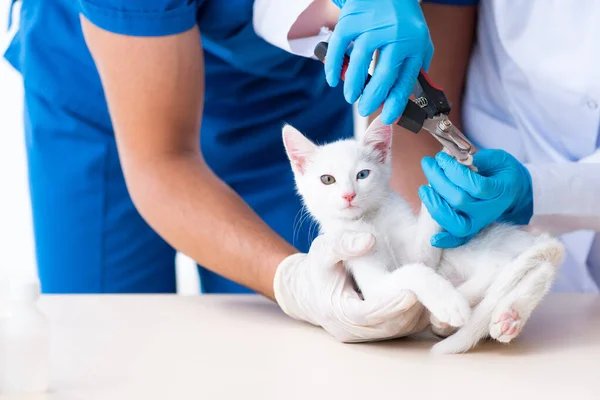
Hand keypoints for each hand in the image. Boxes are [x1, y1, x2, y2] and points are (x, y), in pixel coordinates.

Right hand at [274, 231, 426, 341]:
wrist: (309, 291)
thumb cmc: (317, 269)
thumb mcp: (322, 250)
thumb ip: (342, 244)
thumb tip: (369, 240)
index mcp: (337, 311)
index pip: (367, 314)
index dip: (390, 305)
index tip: (410, 292)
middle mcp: (352, 330)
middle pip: (388, 325)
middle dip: (411, 309)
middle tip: (433, 290)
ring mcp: (366, 335)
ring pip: (399, 330)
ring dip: (418, 313)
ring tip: (436, 292)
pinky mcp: (377, 334)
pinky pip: (402, 329)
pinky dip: (417, 315)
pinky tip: (430, 297)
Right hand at [326, 0, 432, 123]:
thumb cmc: (402, 15)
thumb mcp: (419, 37)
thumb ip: (417, 63)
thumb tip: (410, 93)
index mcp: (413, 45)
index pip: (405, 81)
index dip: (396, 103)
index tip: (389, 118)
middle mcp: (394, 37)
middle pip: (382, 78)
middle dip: (371, 100)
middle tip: (365, 110)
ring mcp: (371, 29)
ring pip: (359, 66)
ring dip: (353, 87)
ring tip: (351, 97)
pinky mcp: (352, 22)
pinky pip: (339, 50)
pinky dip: (333, 68)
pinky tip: (333, 79)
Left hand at [419, 150, 533, 248]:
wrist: (513, 190)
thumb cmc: (500, 171)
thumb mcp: (496, 159)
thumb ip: (477, 159)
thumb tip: (452, 158)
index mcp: (500, 190)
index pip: (475, 185)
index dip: (454, 171)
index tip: (441, 157)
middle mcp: (490, 210)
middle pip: (460, 201)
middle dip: (439, 181)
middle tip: (428, 164)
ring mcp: (480, 222)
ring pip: (458, 224)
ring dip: (437, 207)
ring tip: (423, 189)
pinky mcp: (472, 230)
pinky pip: (460, 240)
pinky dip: (447, 241)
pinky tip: (434, 239)